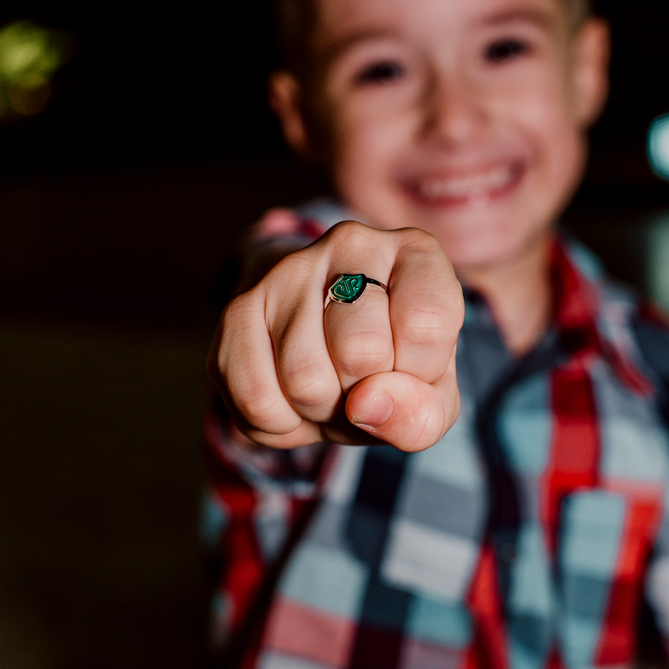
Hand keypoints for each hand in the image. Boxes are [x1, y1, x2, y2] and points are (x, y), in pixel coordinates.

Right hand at [210, 221, 462, 451]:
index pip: (426, 323)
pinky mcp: (239, 307)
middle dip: (363, 395)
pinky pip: (256, 396)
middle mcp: (352, 244)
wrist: (326, 353)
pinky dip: (280, 423)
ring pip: (304, 377)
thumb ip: (420, 413)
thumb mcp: (430, 398)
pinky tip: (291, 399)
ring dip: (320, 412)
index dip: (421, 372)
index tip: (411, 364)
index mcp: (414, 252)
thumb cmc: (391, 371)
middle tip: (362, 383)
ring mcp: (289, 270)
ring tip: (328, 390)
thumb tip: (365, 404)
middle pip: (361, 350)